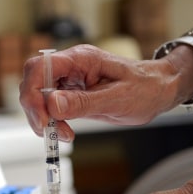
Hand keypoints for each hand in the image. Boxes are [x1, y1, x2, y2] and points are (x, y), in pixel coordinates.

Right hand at [19, 44, 192, 141]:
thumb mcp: (117, 99)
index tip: (43, 119)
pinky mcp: (73, 94)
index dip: (33, 93)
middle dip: (35, 108)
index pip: (40, 68)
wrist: (160, 90)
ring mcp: (71, 80)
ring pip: (39, 95)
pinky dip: (52, 121)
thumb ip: (84, 102)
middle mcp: (72, 66)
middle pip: (34, 81)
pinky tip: (64, 132)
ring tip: (62, 134)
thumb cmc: (146, 88)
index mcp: (81, 59)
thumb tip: (52, 104)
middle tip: (48, 131)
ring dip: (43, 118)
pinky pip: (51, 106)